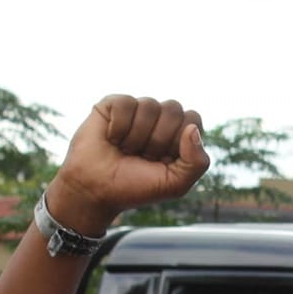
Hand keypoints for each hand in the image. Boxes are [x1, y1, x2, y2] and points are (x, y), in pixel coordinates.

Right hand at [46, 95, 209, 232]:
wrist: (95, 190)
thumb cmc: (135, 187)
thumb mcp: (175, 184)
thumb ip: (197, 162)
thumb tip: (192, 128)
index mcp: (179, 135)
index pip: (192, 118)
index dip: (178, 141)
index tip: (162, 160)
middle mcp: (160, 119)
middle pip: (174, 108)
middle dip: (158, 139)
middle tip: (142, 156)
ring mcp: (137, 110)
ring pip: (150, 105)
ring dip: (136, 136)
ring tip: (125, 149)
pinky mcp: (114, 104)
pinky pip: (126, 103)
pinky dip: (119, 127)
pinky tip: (112, 138)